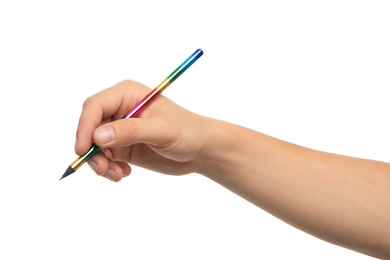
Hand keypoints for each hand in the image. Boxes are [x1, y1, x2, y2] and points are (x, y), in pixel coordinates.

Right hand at [75, 80, 208, 181]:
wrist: (200, 150)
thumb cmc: (187, 132)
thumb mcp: (162, 130)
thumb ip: (130, 131)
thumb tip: (97, 136)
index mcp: (128, 95)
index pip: (95, 106)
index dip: (85, 126)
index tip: (83, 148)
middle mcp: (120, 110)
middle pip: (90, 127)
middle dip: (91, 149)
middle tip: (102, 169)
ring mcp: (120, 129)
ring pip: (94, 146)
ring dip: (100, 162)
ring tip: (117, 174)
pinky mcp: (123, 147)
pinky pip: (104, 158)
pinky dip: (108, 168)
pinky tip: (123, 173)